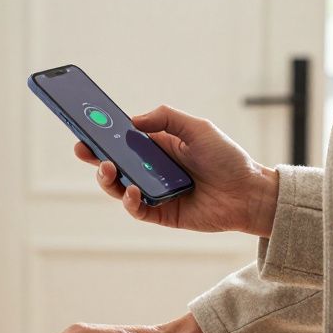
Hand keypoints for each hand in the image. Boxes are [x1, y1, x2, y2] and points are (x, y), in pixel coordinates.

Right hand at [78, 105, 279, 235]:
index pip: (123, 139)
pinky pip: (136, 209)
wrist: (249, 193)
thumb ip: (166, 118)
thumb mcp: (198, 128)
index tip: (85, 126)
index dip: (103, 134)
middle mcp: (152, 169)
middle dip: (95, 156)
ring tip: (110, 169)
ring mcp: (154, 192)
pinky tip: (133, 190)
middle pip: (115, 163)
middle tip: (83, 149)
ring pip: (119, 187)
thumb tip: (132, 120)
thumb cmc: (227, 158)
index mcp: (158, 146)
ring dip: (108, 178)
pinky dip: (129, 200)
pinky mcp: (161, 213)